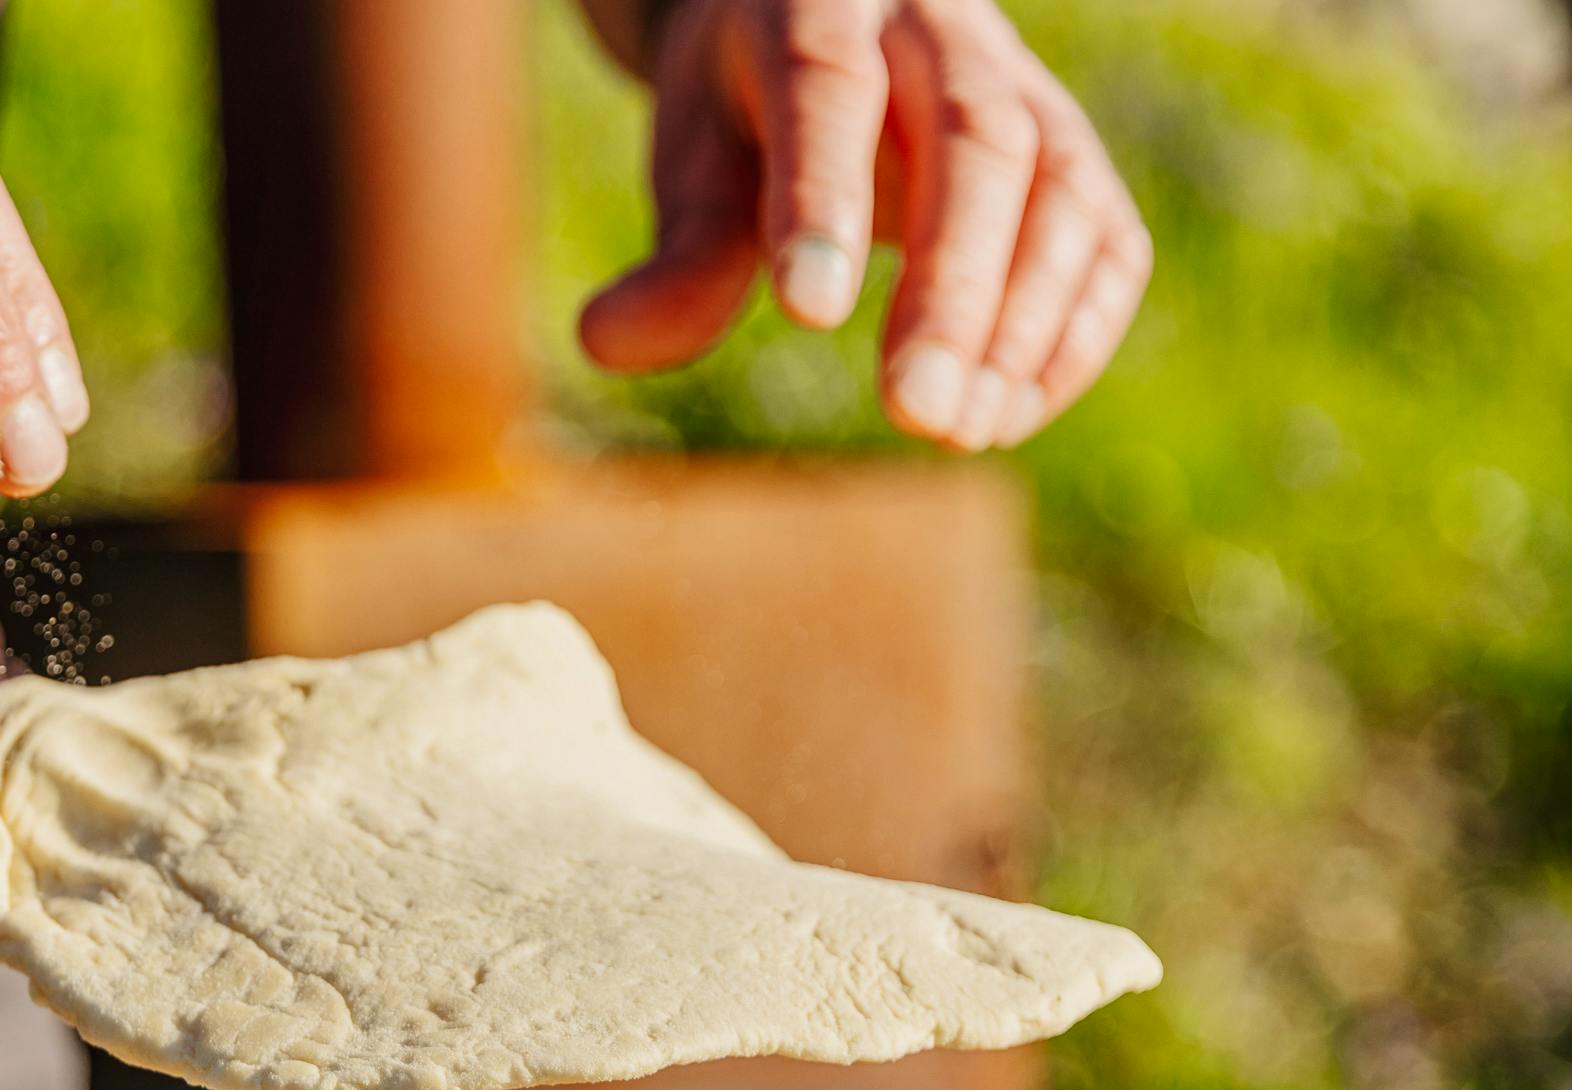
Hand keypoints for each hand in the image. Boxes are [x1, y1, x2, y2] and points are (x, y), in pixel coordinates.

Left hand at [580, 0, 1150, 449]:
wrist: (834, 26)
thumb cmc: (748, 112)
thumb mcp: (694, 162)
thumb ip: (673, 254)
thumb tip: (602, 343)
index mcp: (819, 6)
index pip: (827, 88)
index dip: (824, 196)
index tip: (807, 314)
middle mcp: (941, 31)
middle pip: (975, 144)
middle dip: (952, 286)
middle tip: (913, 413)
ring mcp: (1025, 91)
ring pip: (1057, 188)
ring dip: (1021, 323)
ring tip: (960, 430)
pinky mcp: (1073, 161)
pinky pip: (1104, 238)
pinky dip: (1071, 333)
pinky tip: (1009, 414)